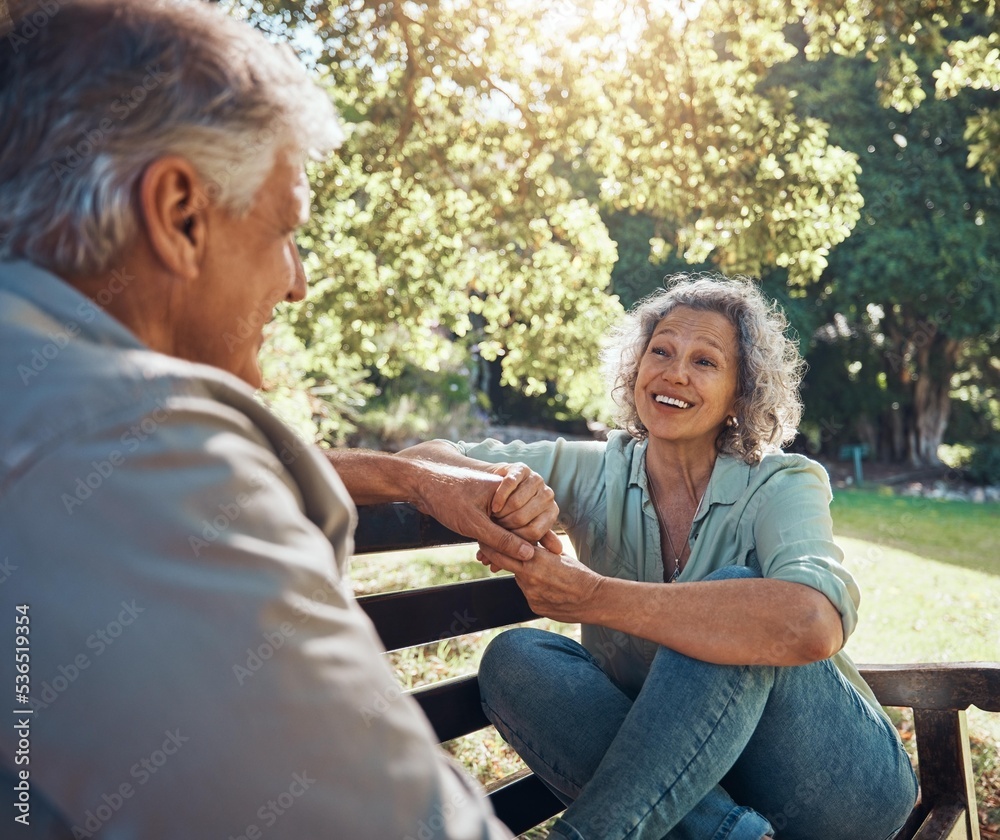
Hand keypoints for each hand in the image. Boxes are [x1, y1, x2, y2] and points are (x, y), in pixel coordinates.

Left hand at [413, 462, 536, 560]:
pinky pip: (497, 525)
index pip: (526, 524)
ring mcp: (496, 499)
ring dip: (498, 545)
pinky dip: (491, 539)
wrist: (420, 481)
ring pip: (507, 528)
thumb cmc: (446, 498)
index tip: (494, 557)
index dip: (515, 546)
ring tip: (484, 558)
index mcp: (509, 489)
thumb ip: (502, 540)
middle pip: (519, 527)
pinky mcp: (486, 505)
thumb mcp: (474, 524)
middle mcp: (506, 492)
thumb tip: (528, 554)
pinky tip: (481, 552)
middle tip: (488, 562)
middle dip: (507, 548)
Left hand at [476, 531, 603, 622]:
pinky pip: (528, 593)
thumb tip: (524, 540)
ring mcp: (530, 593)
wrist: (593, 599)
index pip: (505, 549)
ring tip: (542, 574)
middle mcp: (529, 576)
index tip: (484, 538)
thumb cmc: (579, 573)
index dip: (492, 544)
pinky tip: (548, 589)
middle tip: (483, 552)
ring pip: (518, 579)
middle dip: (493, 556)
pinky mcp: (533, 606)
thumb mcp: (559, 554)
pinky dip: (533, 589)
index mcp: (536, 559)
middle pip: (502, 562)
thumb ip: (540, 549)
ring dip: (522, 574)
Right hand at [486, 462, 558, 543]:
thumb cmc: (511, 513)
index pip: (534, 532)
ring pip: (516, 503)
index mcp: (551, 511)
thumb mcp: (524, 528)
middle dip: (505, 526)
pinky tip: (493, 505)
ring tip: (493, 517)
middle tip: (494, 528)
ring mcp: (536, 480)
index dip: (516, 539)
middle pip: (523, 518)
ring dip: (501, 513)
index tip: (504, 540)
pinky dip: (499, 497)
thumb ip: (537, 540)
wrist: (498, 486)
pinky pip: (510, 485)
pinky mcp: (522, 469)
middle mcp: (547, 495)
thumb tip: (558, 553)